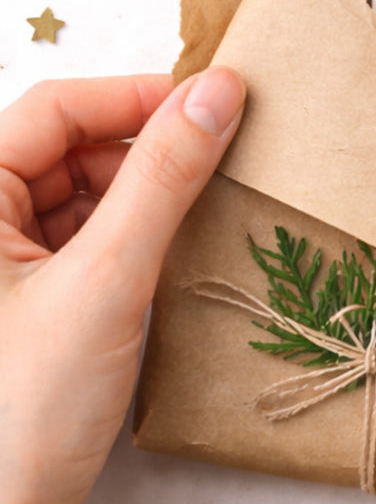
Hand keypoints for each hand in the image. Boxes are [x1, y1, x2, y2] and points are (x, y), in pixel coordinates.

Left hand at [0, 70, 244, 503]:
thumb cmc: (23, 411)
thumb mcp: (107, 278)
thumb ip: (164, 177)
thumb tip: (218, 92)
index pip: (55, 109)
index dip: (135, 96)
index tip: (216, 101)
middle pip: (70, 148)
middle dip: (147, 146)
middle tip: (226, 152)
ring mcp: (6, 268)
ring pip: (85, 195)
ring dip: (148, 192)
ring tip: (212, 202)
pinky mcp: (34, 305)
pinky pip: (92, 241)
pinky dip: (139, 235)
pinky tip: (181, 250)